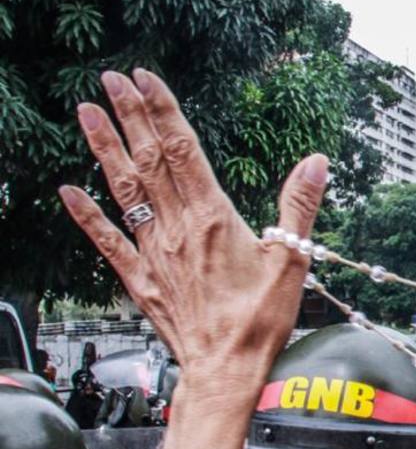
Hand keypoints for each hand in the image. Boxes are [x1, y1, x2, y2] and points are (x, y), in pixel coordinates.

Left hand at [59, 70, 327, 398]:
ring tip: (87, 112)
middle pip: (150, 160)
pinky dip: (86, 214)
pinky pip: (108, 241)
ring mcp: (153, 252)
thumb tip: (316, 161)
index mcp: (213, 218)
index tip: (146, 78)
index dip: (163, 110)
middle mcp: (176, 228)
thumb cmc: (260, 321)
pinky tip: (68, 191)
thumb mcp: (292, 260)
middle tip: (111, 78)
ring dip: (105, 149)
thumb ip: (298, 206)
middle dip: (130, 116)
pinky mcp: (140, 279)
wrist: (225, 371)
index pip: (183, 150)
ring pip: (125, 190)